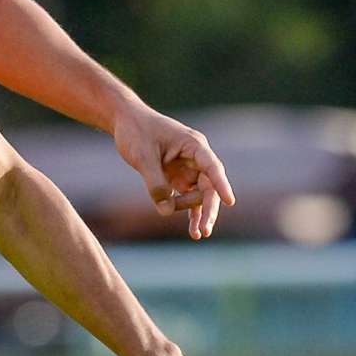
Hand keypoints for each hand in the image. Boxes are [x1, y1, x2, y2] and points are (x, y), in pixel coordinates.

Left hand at [112, 104, 233, 239]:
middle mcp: (195, 158)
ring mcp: (187, 168)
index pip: (212, 167)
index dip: (222, 185)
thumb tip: (166, 211)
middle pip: (209, 186)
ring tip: (197, 235)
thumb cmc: (136, 131)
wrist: (125, 121)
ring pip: (200, 195)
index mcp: (194, 145)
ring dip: (199, 214)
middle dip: (208, 209)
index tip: (230, 201)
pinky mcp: (177, 177)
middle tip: (204, 230)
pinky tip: (192, 229)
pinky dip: (188, 211)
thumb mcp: (143, 157)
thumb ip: (155, 183)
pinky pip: (187, 197)